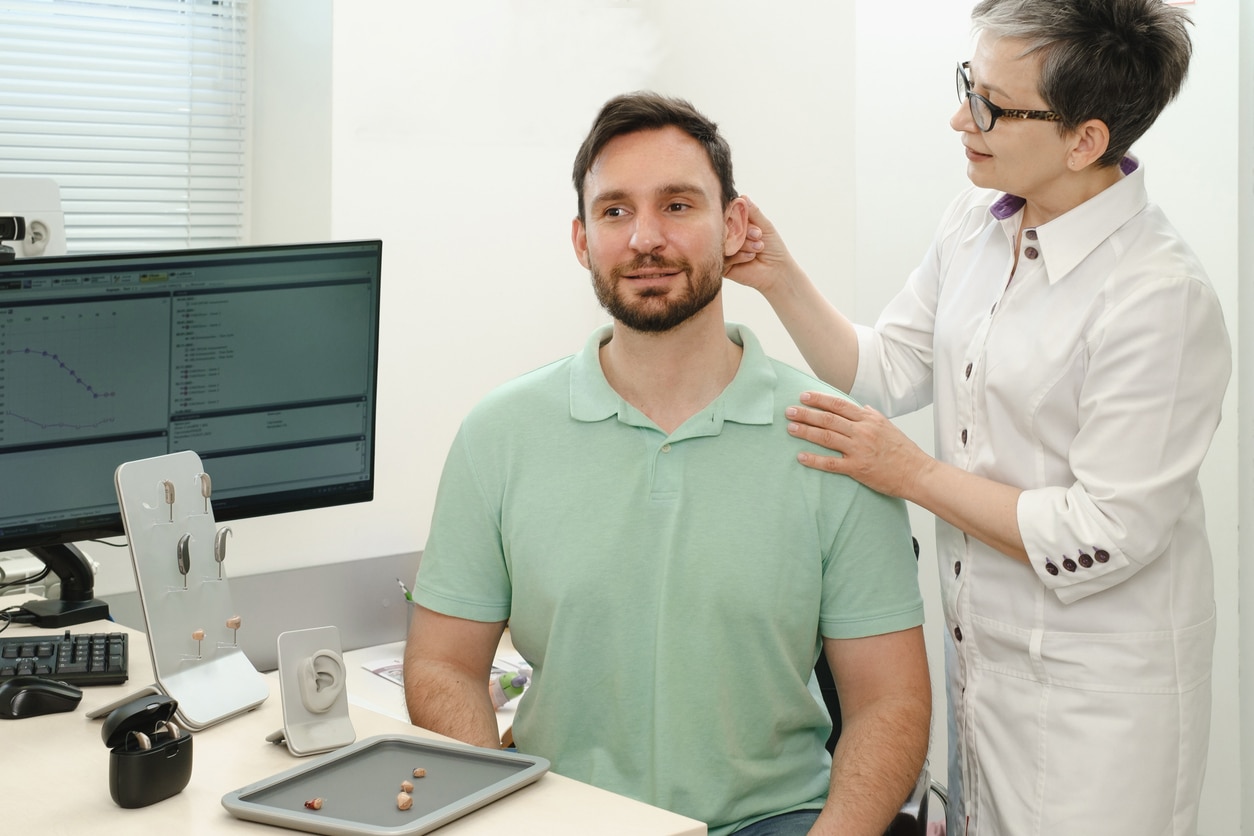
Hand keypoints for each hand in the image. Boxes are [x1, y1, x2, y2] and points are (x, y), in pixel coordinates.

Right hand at [723, 195, 793, 292]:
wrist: (777, 271)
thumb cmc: (773, 247)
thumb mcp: (764, 226)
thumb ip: (753, 212)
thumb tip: (742, 196)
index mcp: (736, 226)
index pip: (728, 215)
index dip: (737, 215)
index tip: (752, 221)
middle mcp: (728, 237)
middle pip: (724, 227)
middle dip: (742, 230)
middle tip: (758, 235)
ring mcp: (724, 251)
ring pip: (724, 242)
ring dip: (743, 243)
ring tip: (759, 247)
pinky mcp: (722, 266)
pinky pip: (723, 257)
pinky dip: (738, 256)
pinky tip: (750, 257)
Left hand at [785, 391, 930, 499]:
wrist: (917, 473)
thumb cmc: (903, 450)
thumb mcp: (888, 426)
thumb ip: (872, 416)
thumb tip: (861, 407)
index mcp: (869, 419)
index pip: (839, 405)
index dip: (819, 399)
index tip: (803, 396)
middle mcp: (862, 431)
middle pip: (828, 419)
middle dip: (806, 413)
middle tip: (789, 411)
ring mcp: (859, 450)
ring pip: (826, 437)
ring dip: (806, 432)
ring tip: (791, 428)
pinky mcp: (857, 468)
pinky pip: (831, 463)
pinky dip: (814, 459)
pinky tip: (801, 456)